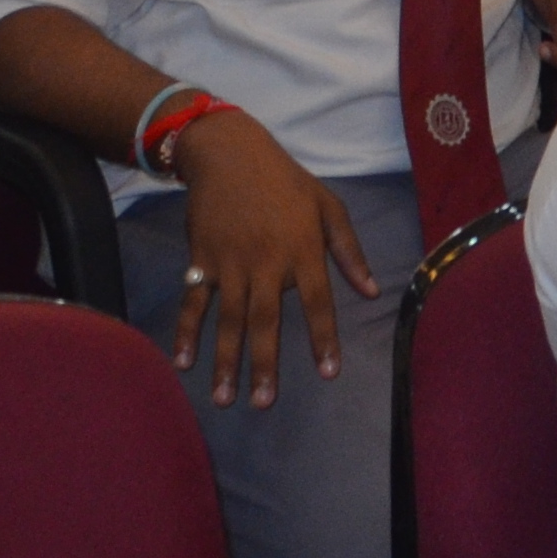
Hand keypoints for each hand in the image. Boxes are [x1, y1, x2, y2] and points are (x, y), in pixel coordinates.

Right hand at [166, 110, 376, 407]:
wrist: (229, 154)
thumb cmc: (286, 182)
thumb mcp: (328, 206)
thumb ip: (349, 251)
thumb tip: (372, 292)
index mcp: (303, 249)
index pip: (317, 302)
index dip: (323, 338)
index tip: (328, 373)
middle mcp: (267, 262)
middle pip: (266, 321)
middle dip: (264, 365)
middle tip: (263, 404)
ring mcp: (230, 263)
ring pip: (229, 319)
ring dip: (226, 360)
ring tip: (225, 399)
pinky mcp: (201, 260)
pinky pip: (193, 302)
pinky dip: (187, 332)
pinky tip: (184, 363)